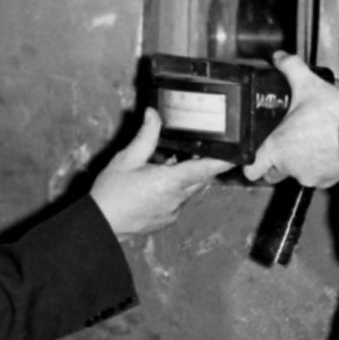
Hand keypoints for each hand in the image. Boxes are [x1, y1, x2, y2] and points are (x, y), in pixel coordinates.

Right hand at [91, 108, 231, 236]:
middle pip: (201, 180)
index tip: (238, 156)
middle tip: (196, 150)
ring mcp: (173, 212)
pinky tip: (156, 185)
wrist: (100, 224)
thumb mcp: (126, 159)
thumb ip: (145, 136)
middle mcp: (176, 199)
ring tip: (167, 165)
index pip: (204, 169)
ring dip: (185, 178)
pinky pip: (179, 202)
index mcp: (169, 182)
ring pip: (190, 191)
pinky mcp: (167, 220)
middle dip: (201, 166)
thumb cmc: (111, 192)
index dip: (222, 162)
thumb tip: (154, 114)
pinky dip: (175, 191)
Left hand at [243, 51, 338, 187]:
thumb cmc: (334, 116)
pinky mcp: (327, 181)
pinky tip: (326, 146)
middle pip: (274, 171)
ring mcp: (309, 177)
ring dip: (300, 159)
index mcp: (277, 149)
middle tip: (286, 139)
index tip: (256, 153)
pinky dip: (319, 164)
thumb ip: (290, 67)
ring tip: (310, 137)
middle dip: (278, 157)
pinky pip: (317, 175)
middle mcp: (290, 167)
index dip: (251, 161)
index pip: (251, 170)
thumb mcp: (309, 84)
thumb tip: (279, 57)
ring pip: (296, 172)